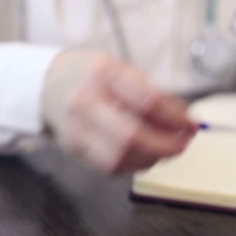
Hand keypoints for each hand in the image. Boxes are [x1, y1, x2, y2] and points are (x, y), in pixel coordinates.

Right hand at [41, 51, 196, 173]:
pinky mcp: (74, 149)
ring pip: (121, 158)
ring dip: (152, 158)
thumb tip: (184, 118)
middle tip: (183, 144)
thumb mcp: (121, 69)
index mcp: (104, 74)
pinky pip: (110, 166)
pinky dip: (135, 164)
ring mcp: (77, 129)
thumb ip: (152, 93)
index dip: (176, 118)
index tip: (191, 125)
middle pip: (132, 136)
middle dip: (165, 146)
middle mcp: (87, 102)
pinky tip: (145, 155)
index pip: (148, 102)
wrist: (45, 85)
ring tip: (165, 149)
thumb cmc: (89, 75)